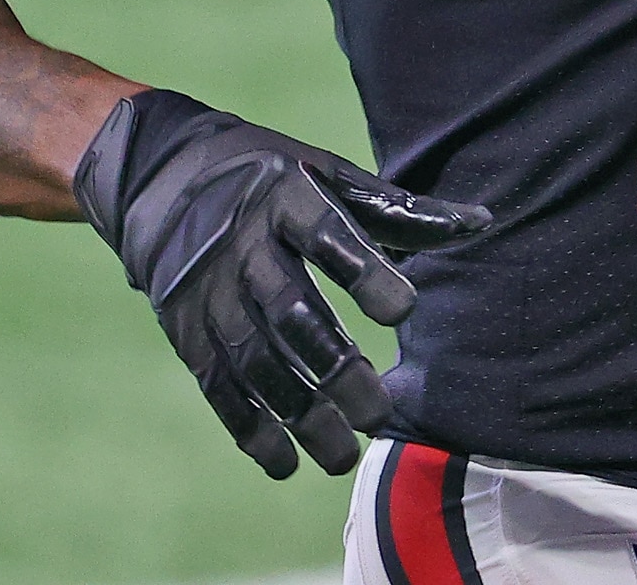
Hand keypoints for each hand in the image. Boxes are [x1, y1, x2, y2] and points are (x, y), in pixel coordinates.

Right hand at [74, 89, 490, 477]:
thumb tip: (480, 223)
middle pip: (291, 313)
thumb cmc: (266, 175)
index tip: (403, 313)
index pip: (327, 236)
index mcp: (285, 198)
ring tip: (343, 456)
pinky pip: (217, 385)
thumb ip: (396, 207)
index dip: (364, 273)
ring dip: (298, 414)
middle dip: (334, 369)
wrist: (156, 174)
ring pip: (255, 362)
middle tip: (379, 414)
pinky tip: (284, 463)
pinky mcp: (185, 329)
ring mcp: (208, 292)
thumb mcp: (324, 171)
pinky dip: (248, 428)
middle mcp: (242, 247)